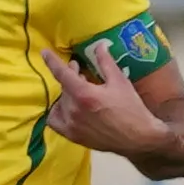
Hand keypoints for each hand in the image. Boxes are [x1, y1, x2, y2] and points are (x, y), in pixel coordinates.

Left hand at [37, 44, 159, 157]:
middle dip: (71, 77)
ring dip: (67, 94)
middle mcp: (73, 110)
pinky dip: (58, 112)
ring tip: (80, 92)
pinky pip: (54, 121)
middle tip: (81, 73)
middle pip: (64, 88)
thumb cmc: (131, 108)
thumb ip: (106, 62)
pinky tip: (68, 107)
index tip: (44, 52)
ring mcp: (71, 125)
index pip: (62, 74)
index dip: (52, 61)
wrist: (139, 138)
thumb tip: (100, 45)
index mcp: (84, 94)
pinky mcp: (72, 136)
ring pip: (60, 103)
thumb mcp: (120, 82)